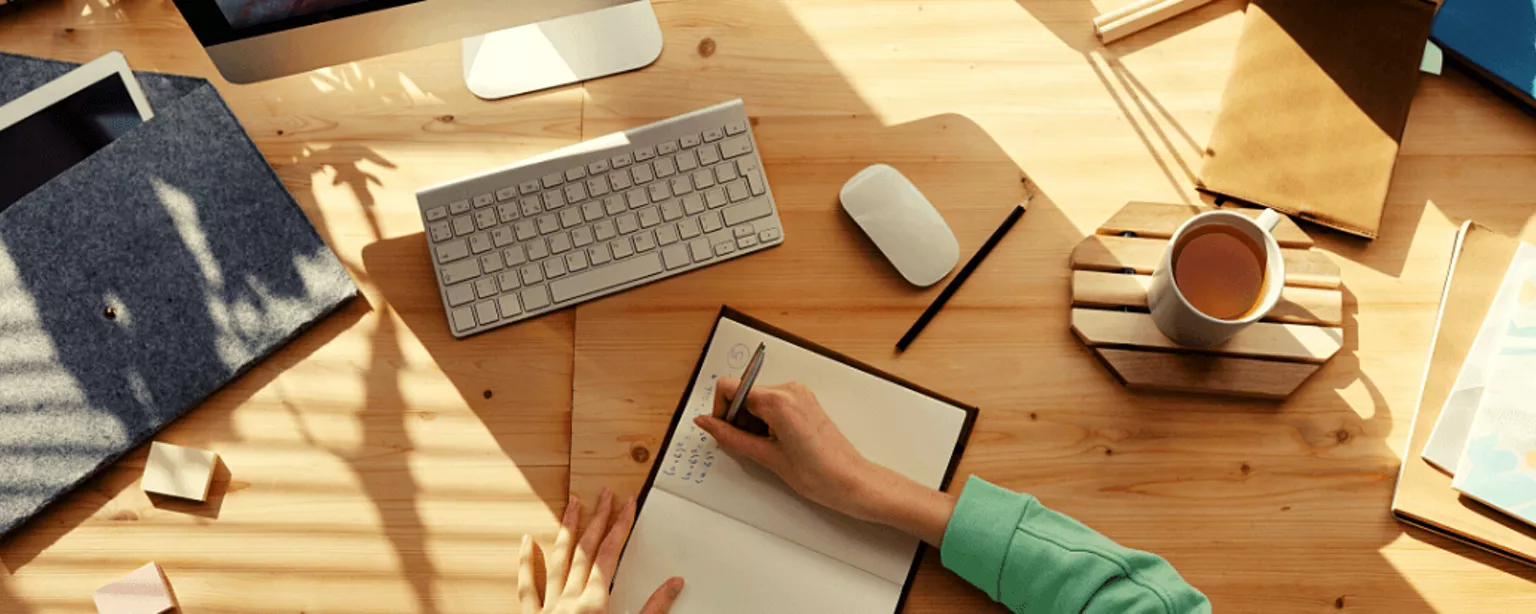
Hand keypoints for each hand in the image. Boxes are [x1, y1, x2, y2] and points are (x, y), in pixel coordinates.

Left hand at [518, 489, 684, 613]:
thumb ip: (653, 610)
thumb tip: (674, 584)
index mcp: (595, 603)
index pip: (611, 553)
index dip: (621, 525)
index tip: (628, 503)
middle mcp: (569, 600)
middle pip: (586, 550)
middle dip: (597, 518)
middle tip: (604, 494)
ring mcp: (548, 608)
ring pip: (557, 560)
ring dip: (567, 530)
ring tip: (572, 504)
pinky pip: (526, 586)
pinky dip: (526, 562)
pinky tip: (526, 541)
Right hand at [694, 379, 955, 545]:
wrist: (852, 482)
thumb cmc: (818, 474)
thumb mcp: (766, 457)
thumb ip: (730, 437)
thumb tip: (705, 422)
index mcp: (778, 400)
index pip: (729, 387)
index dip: (721, 410)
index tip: (726, 432)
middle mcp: (789, 389)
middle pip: (743, 393)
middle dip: (738, 419)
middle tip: (751, 447)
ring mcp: (799, 394)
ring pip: (757, 400)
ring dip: (753, 422)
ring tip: (769, 449)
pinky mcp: (805, 402)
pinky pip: (773, 404)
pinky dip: (767, 421)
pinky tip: (778, 444)